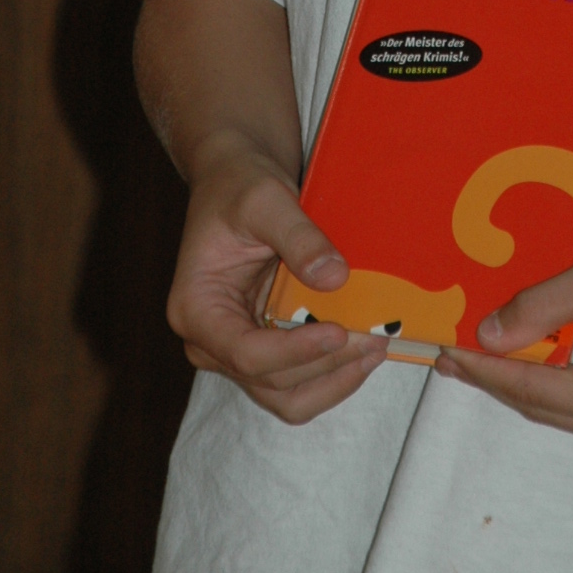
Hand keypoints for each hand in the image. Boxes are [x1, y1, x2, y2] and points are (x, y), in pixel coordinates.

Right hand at [167, 130, 386, 421]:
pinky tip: (364, 346)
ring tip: (376, 346)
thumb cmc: (239, 184)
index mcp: (196, 309)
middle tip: (375, 339)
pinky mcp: (266, 346)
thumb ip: (299, 238)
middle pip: (270, 382)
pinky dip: (333, 371)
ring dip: (334, 379)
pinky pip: (299, 378)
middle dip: (326, 368)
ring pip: (287, 394)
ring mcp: (238, 348)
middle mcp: (211, 341)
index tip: (339, 332)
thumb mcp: (265, 200)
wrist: (236, 179)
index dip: (295, 352)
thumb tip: (336, 278)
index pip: (245, 353)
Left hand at [434, 225, 572, 450]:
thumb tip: (488, 334)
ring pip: (564, 407)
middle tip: (448, 354)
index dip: (485, 369)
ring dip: (523, 379)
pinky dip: (554, 378)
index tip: (442, 352)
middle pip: (545, 407)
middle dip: (497, 377)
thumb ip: (544, 307)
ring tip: (476, 352)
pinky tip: (528, 354)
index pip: (535, 390)